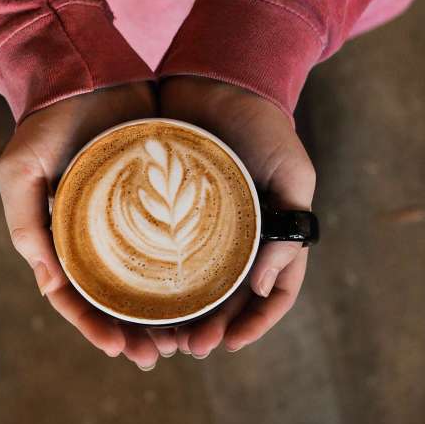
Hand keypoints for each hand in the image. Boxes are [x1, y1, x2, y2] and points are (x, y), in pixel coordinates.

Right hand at [0, 83, 166, 368]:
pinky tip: (207, 292)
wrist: (85, 71)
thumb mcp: (20, 171)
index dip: (94, 327)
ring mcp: (129, 220)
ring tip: (187, 338)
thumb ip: (26, 225)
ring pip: (148, 280)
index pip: (75, 297)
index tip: (118, 349)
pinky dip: (187, 273)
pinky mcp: (160, 199)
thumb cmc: (45, 123)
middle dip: (135, 332)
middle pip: (116, 299)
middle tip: (158, 356)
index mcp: (60, 238)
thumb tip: (51, 286)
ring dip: (164, 314)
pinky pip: (174, 243)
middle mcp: (96, 237)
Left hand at [159, 77, 315, 356]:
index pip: (272, 294)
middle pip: (225, 299)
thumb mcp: (292, 174)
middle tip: (187, 347)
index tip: (230, 344)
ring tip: (158, 335)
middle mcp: (236, 237)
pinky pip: (156, 252)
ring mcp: (199, 225)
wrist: (220, 76)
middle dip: (209, 328)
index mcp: (272, 234)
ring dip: (177, 314)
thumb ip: (288, 229)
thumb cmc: (264, 125)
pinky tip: (132, 297)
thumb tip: (264, 287)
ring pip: (189, 284)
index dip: (255, 324)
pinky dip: (149, 279)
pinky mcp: (164, 209)